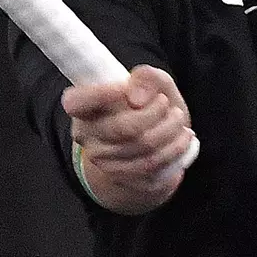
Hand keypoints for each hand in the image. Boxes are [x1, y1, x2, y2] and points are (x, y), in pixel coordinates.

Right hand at [61, 65, 195, 214]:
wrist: (149, 141)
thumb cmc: (145, 104)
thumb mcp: (150, 83)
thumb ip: (147, 78)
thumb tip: (138, 98)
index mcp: (83, 107)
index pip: (75, 102)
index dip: (99, 95)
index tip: (124, 87)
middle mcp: (87, 136)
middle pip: (123, 128)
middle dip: (156, 113)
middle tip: (167, 103)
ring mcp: (103, 161)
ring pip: (142, 150)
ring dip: (170, 132)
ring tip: (179, 120)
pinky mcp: (122, 178)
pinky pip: (153, 168)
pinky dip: (174, 151)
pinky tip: (181, 139)